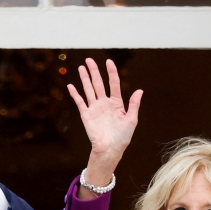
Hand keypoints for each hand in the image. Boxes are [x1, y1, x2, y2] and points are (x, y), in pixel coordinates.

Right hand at [67, 58, 142, 186]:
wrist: (110, 149)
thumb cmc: (122, 137)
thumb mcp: (131, 119)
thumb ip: (134, 104)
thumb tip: (139, 90)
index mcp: (116, 103)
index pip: (114, 84)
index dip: (111, 72)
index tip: (109, 61)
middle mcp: (105, 103)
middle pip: (99, 83)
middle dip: (94, 71)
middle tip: (89, 60)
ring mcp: (95, 108)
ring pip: (89, 90)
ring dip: (85, 79)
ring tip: (81, 67)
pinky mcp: (86, 115)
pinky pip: (80, 102)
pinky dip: (75, 94)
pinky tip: (71, 86)